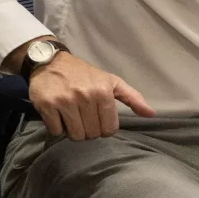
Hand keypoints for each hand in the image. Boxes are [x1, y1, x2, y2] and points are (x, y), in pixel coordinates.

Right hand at [27, 51, 153, 140]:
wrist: (51, 62)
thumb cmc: (84, 74)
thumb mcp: (111, 81)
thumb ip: (132, 98)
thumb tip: (151, 113)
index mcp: (103, 91)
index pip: (108, 129)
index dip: (103, 127)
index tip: (96, 117)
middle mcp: (85, 96)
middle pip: (91, 134)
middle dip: (87, 129)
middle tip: (82, 116)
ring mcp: (65, 101)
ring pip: (75, 135)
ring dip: (73, 130)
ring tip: (71, 116)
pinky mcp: (47, 105)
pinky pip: (56, 131)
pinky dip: (57, 127)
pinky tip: (58, 114)